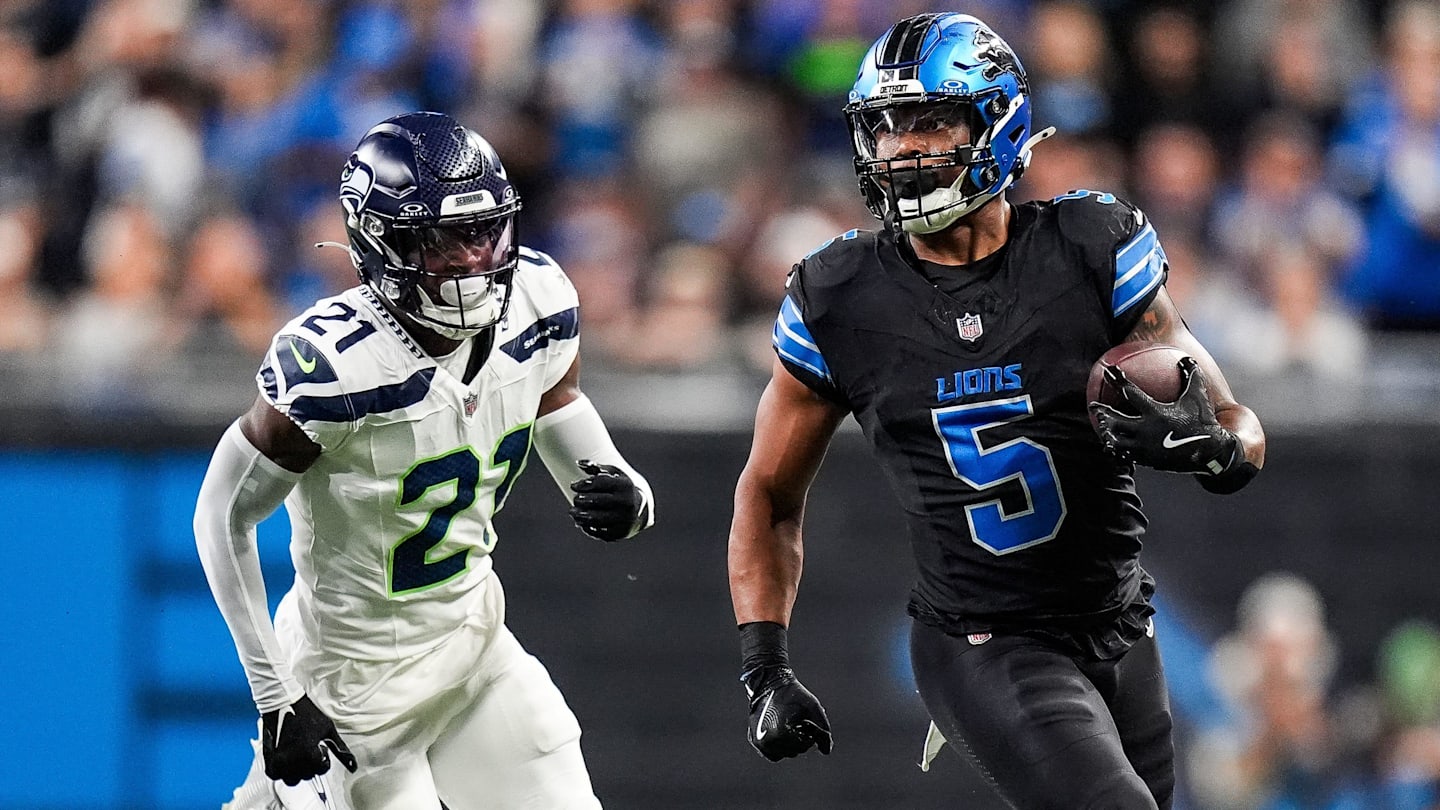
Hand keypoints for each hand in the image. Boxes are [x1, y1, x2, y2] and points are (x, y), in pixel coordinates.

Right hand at [261, 695, 357, 785]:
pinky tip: (287, 761)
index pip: (321, 770)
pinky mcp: (268, 758)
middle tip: (310, 751)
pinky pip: (275, 775)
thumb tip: (353, 765)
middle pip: (307, 776)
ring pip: (291, 779)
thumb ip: (340, 749)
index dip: (323, 759)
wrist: (283, 703)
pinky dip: (281, 771)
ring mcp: (278, 761)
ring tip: (299, 757)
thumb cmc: (305, 713)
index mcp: (308, 754)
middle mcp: (292, 760)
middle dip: (312, 766)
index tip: (320, 748)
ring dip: (297, 772)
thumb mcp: (328, 729)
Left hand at [569, 460, 647, 540]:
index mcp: (625, 485)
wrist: (642, 509)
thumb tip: (579, 463)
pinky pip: (598, 532)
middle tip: (575, 499)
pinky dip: (587, 527)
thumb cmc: (622, 488)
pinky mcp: (619, 533)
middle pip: (596, 500)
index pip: (599, 482)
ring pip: (595, 518)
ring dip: (580, 516)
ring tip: (573, 512)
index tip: (574, 486)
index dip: (584, 484)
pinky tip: (581, 522)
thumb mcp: (614, 475)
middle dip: (581, 499)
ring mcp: (624, 519)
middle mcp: (626, 502)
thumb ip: (596, 468)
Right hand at [742, 664, 832, 760]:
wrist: (768, 683)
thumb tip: (826, 751)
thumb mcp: (813, 707)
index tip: (805, 721)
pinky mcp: (754, 739)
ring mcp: (758, 742)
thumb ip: (823, 728)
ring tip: (790, 726)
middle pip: (794, 751)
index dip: (809, 734)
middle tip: (799, 723)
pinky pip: (771, 753)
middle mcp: (766, 741)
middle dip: (800, 739)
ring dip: (790, 744)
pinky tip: (783, 734)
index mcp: (780, 733)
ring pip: (783, 754)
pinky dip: (779, 747)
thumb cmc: (792, 694)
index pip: (803, 746)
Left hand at [1088, 356, 1237, 473]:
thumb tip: (1186, 358)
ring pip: (1117, 440)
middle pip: (1115, 421)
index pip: (1131, 393)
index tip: (1107, 370)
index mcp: (1157, 413)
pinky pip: (1125, 454)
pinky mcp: (1147, 460)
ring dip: (1107, 432)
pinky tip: (1111, 444)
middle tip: (1093, 406)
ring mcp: (1145, 448)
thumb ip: (1191, 375)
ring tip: (1101, 426)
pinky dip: (1116, 448)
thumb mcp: (1198, 396)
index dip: (1118, 380)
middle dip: (1103, 412)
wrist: (1211, 453)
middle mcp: (1147, 430)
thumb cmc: (1203, 421)